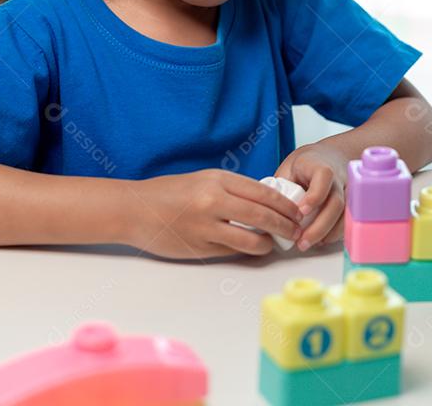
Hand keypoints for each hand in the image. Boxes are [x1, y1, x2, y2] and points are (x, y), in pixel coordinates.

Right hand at [125, 169, 302, 258]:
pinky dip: (246, 250)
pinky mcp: (199, 247)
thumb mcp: (204, 180)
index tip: (297, 211)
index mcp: (217, 180)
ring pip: (250, 239)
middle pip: (262, 215)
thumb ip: (232, 189)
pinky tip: (251, 248)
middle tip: (296, 230)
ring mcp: (206, 226)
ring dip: (267, 243)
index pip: (263, 192)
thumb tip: (265, 203)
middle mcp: (213, 201)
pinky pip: (231, 251)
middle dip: (285, 225)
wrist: (135, 209)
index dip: (285, 205)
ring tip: (273, 243)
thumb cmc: (170, 192)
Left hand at [275, 142, 346, 250]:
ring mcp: (348, 192)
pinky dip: (336, 234)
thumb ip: (281, 186)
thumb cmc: (306, 164)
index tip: (301, 212)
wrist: (330, 157)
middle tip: (302, 241)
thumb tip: (265, 208)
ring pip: (345, 215)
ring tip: (308, 244)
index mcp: (320, 166)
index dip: (314, 196)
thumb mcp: (289, 168)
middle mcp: (338, 179)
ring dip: (328, 233)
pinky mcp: (352, 204)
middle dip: (320, 225)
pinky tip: (321, 240)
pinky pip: (348, 221)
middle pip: (335, 203)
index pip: (323, 177)